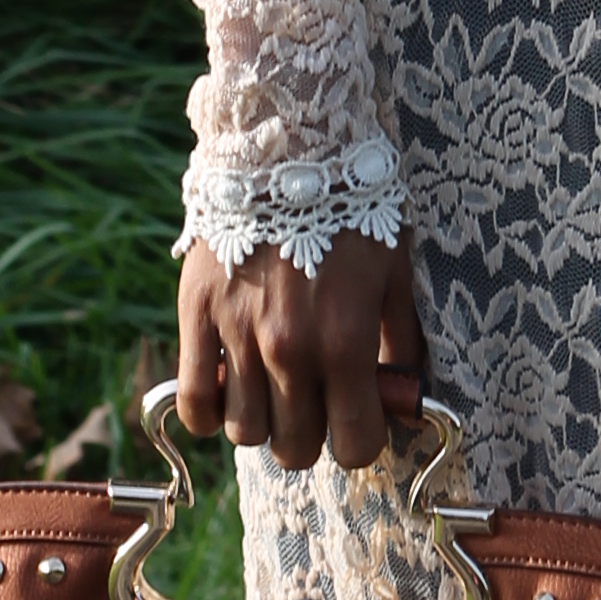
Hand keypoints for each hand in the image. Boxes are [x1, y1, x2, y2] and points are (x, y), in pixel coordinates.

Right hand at [173, 229, 424, 472]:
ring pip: (245, 433)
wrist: (287, 150)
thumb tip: (407, 396)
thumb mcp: (394, 271)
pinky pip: (193, 404)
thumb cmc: (352, 210)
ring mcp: (238, 336)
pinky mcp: (197, 317)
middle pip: (296, 449)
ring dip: (263, 420)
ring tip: (273, 386)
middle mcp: (290, 350)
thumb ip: (401, 341)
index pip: (354, 444)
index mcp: (346, 341)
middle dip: (312, 434)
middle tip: (316, 400)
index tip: (359, 418)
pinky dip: (208, 411)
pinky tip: (229, 386)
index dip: (361, 439)